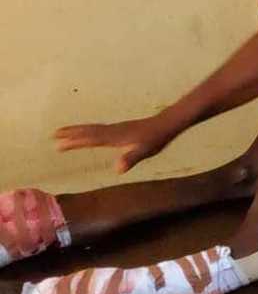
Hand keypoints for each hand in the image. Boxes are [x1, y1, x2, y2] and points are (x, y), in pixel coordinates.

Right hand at [54, 112, 178, 173]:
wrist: (166, 124)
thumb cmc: (155, 139)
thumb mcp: (144, 151)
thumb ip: (130, 158)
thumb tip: (118, 169)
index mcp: (114, 137)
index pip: (90, 140)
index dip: (75, 142)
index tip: (59, 144)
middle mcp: (113, 131)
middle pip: (88, 131)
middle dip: (71, 133)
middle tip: (54, 134)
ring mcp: (117, 128)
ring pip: (93, 128)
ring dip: (78, 130)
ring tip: (65, 131)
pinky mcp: (121, 128)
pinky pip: (99, 128)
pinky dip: (89, 130)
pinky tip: (91, 134)